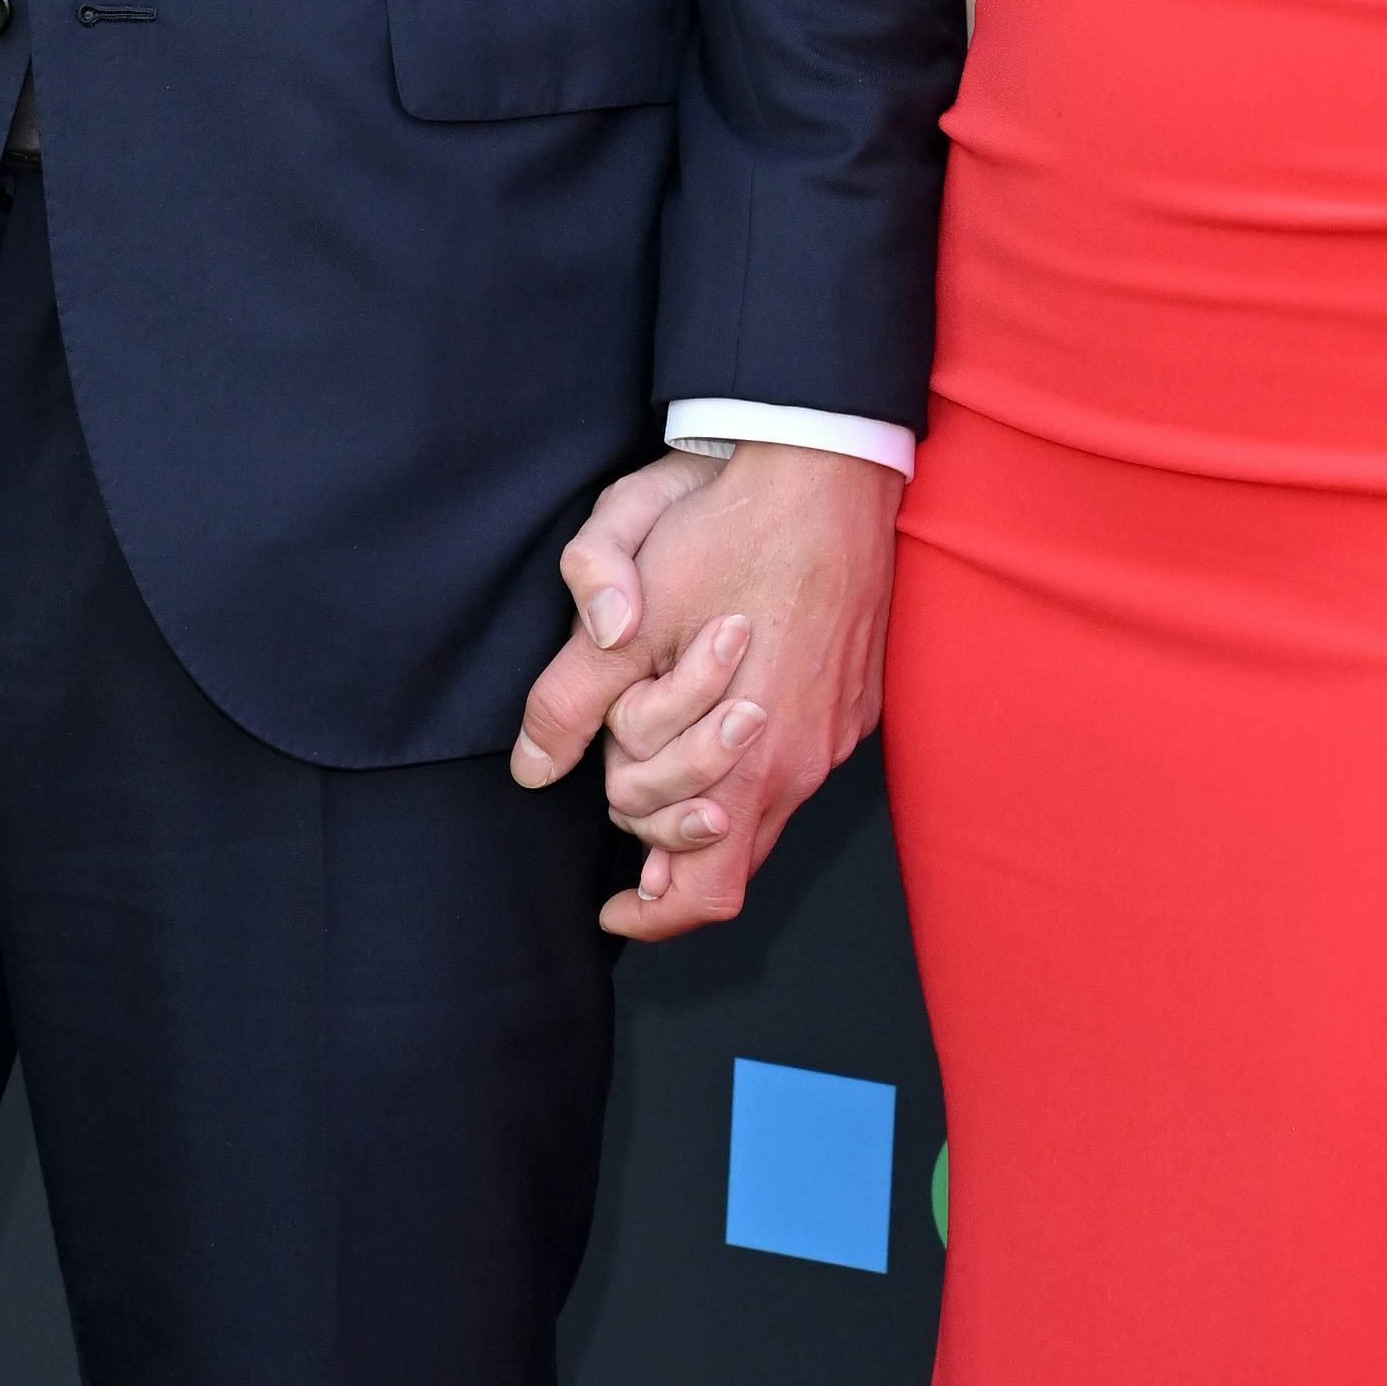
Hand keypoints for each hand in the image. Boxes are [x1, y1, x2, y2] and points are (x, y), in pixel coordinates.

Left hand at [511, 442, 901, 941]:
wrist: (826, 470)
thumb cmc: (729, 537)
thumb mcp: (629, 621)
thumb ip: (572, 701)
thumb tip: (531, 769)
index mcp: (753, 763)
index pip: (707, 895)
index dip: (653, 915)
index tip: (614, 905)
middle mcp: (806, 761)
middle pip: (737, 860)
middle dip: (672, 849)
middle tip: (626, 802)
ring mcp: (838, 730)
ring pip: (771, 807)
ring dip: (715, 800)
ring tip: (663, 758)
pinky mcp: (856, 699)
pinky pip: (803, 759)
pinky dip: (756, 761)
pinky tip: (724, 710)